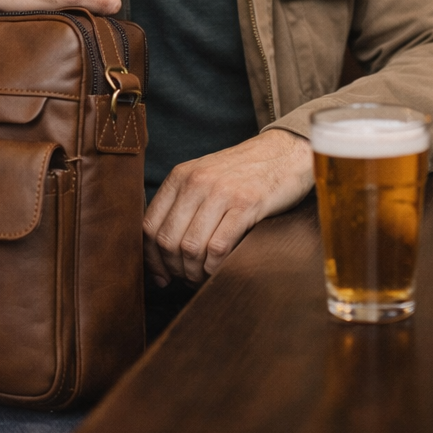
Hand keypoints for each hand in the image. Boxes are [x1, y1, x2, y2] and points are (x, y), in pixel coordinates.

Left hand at [143, 129, 313, 286]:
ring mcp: (220, 192)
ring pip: (191, 247)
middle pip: (168, 240)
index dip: (151, 257)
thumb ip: (181, 206)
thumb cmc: (242, 174)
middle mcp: (195, 182)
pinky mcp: (246, 205)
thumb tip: (160, 253)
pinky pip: (219, 247)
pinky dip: (214, 267)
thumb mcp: (203, 179)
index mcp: (180, 176)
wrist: (283, 153)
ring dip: (194, 272)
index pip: (149, 224)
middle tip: (185, 279)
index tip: (160, 276)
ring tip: (202, 277)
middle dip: (174, 269)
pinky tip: (218, 270)